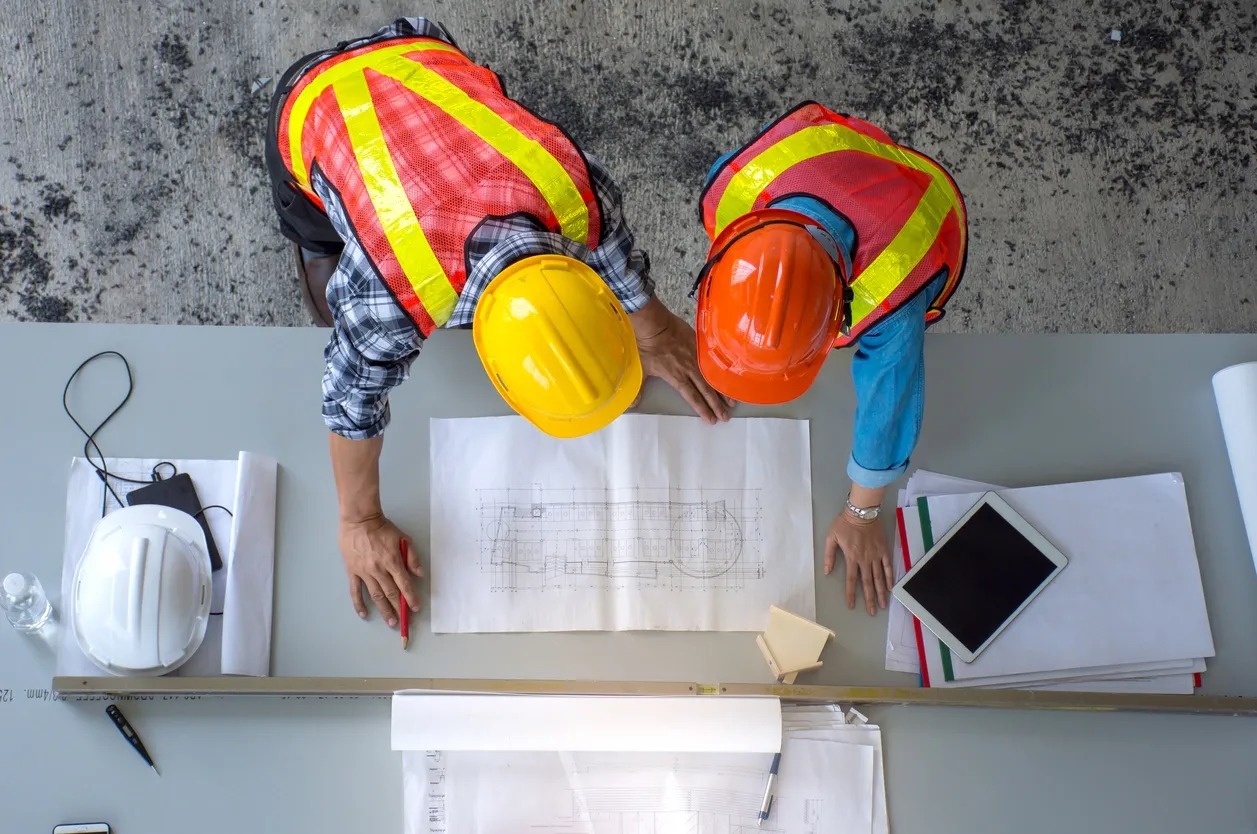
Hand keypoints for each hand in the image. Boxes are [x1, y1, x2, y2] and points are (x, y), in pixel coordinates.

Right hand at [338, 513, 422, 626]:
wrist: (359, 520)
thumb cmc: (382, 528)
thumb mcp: (403, 538)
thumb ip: (412, 557)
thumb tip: (419, 574)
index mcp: (393, 561)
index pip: (404, 585)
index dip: (411, 598)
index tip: (415, 608)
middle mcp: (379, 570)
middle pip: (391, 594)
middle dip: (398, 609)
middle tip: (403, 622)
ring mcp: (364, 572)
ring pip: (376, 595)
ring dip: (383, 610)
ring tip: (389, 622)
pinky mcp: (352, 571)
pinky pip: (355, 591)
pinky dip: (359, 604)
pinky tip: (364, 614)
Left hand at [629, 297, 733, 423]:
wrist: (654, 324)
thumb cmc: (647, 347)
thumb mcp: (642, 370)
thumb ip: (639, 389)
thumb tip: (632, 405)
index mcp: (676, 377)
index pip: (693, 397)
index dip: (703, 409)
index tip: (711, 420)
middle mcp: (689, 370)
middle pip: (706, 391)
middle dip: (716, 406)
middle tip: (725, 417)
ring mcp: (696, 357)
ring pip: (713, 377)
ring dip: (723, 391)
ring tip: (732, 402)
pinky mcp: (700, 346)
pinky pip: (714, 361)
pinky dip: (722, 371)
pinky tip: (730, 378)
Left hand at [824, 510, 893, 615]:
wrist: (862, 511)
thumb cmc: (845, 523)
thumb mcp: (831, 537)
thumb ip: (829, 555)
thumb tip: (826, 571)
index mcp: (851, 557)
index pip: (851, 580)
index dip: (851, 594)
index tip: (852, 605)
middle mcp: (865, 560)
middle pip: (867, 583)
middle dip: (870, 599)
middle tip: (872, 612)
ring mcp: (875, 556)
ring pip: (879, 577)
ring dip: (881, 592)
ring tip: (883, 605)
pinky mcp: (883, 550)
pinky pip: (888, 566)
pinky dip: (890, 577)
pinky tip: (891, 587)